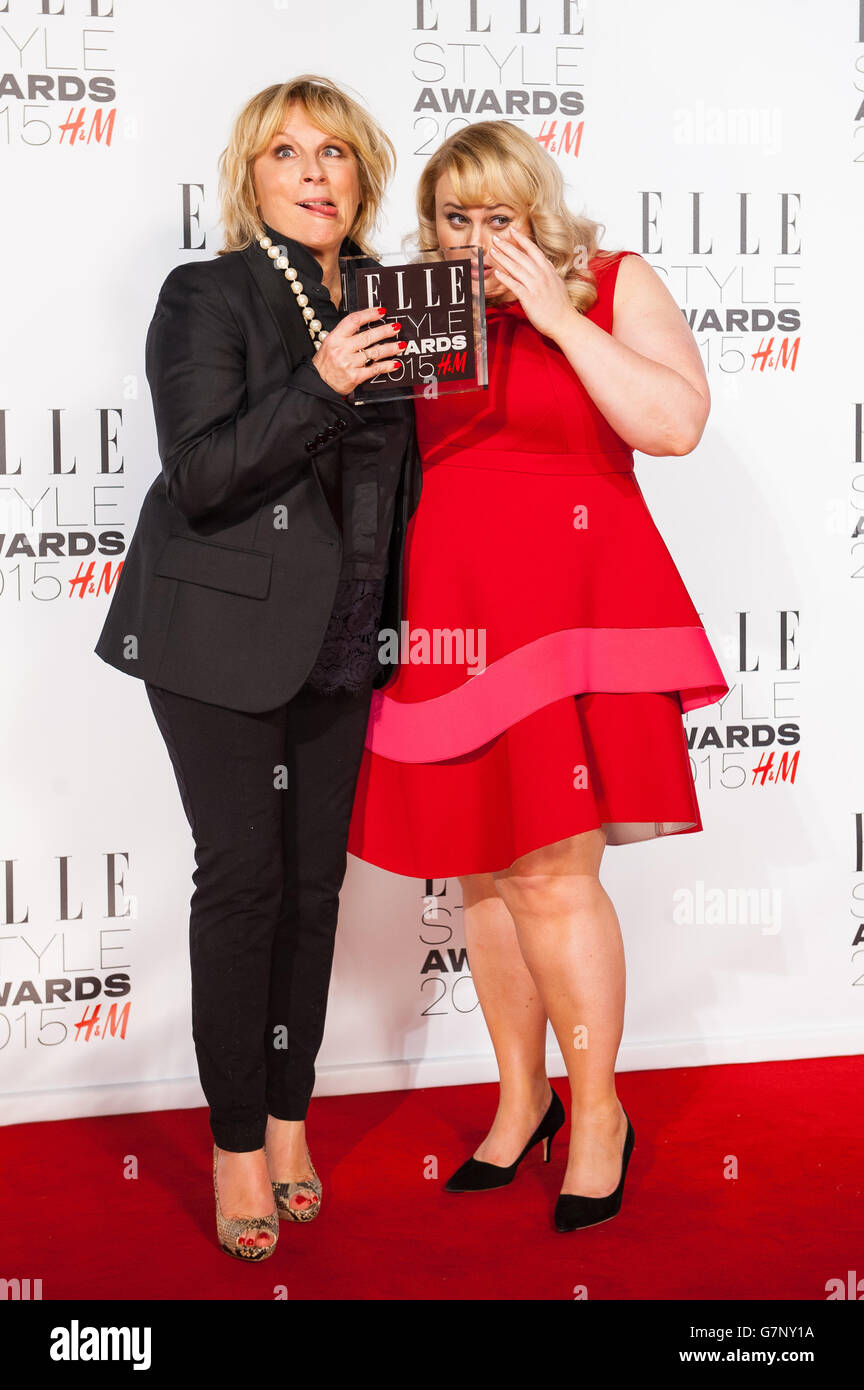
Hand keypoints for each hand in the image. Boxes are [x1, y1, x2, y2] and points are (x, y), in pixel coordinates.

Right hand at [311, 307, 404, 395]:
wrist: (318, 384)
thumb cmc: (325, 364)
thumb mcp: (330, 343)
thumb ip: (346, 335)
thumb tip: (366, 326)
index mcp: (335, 338)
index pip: (354, 321)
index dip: (369, 314)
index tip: (381, 312)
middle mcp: (342, 349)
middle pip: (368, 336)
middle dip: (385, 331)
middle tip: (396, 328)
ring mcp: (349, 363)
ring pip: (374, 352)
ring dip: (390, 348)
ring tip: (400, 345)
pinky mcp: (355, 376)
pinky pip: (374, 369)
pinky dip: (386, 366)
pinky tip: (394, 363)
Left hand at [486, 226, 575, 341]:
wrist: (564, 322)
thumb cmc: (560, 306)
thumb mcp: (557, 283)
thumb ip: (549, 272)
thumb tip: (544, 264)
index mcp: (548, 270)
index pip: (533, 250)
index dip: (522, 240)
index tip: (512, 231)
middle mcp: (541, 275)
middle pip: (521, 257)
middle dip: (507, 246)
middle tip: (495, 238)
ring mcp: (535, 286)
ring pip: (516, 268)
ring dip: (503, 258)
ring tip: (492, 251)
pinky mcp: (529, 298)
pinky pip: (514, 285)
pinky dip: (505, 278)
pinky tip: (497, 272)